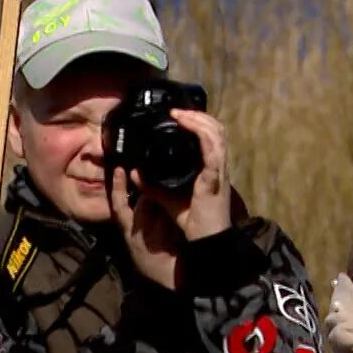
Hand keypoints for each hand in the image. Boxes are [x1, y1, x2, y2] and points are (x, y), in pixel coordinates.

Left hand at [107, 109, 233, 283]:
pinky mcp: (216, 178)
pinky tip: (188, 125)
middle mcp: (217, 166)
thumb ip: (151, 185)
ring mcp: (219, 170)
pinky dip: (201, 133)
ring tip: (181, 113)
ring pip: (217, 134)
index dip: (197, 122)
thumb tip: (133, 171)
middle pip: (216, 129)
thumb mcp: (166, 198)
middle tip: (177, 111)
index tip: (177, 115)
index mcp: (209, 168)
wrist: (205, 241)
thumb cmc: (192, 221)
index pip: (209, 136)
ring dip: (198, 120)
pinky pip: (213, 149)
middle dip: (198, 116)